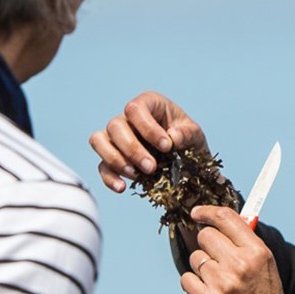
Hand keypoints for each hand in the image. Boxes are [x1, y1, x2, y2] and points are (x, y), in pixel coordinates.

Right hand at [88, 91, 208, 192]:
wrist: (186, 164)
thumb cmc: (188, 141)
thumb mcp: (195, 135)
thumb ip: (188, 134)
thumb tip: (173, 137)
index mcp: (148, 105)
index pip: (135, 109)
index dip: (147, 128)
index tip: (166, 147)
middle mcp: (127, 119)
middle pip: (115, 126)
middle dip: (132, 149)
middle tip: (151, 167)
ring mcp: (116, 138)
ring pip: (98, 141)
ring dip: (115, 159)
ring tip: (136, 175)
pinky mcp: (111, 158)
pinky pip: (101, 166)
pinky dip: (109, 177)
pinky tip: (122, 188)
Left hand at [181, 205, 294, 293]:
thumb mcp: (266, 267)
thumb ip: (246, 244)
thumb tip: (221, 223)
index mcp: (256, 252)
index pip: (225, 218)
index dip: (207, 212)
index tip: (197, 213)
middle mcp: (238, 264)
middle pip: (205, 236)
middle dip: (207, 246)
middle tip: (217, 261)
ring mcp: (221, 283)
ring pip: (195, 258)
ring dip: (202, 269)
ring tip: (219, 285)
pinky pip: (186, 279)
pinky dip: (194, 286)